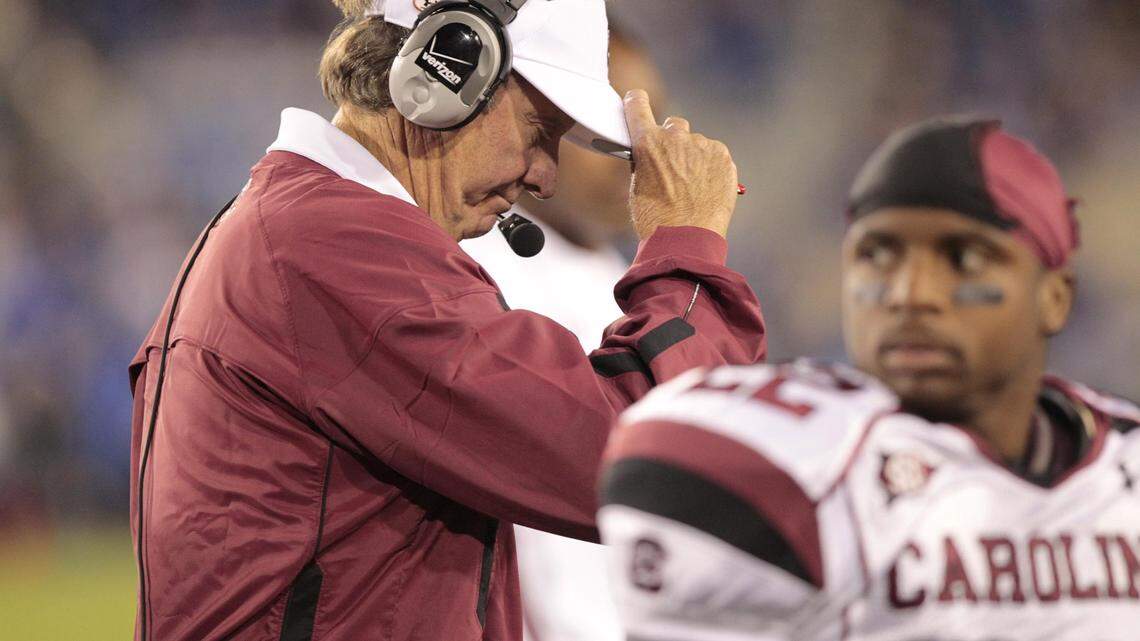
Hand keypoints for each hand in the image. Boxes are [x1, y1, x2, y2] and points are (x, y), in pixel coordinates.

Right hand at [623, 90, 737, 239]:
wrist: (685, 240)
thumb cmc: (656, 219)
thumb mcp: (637, 187)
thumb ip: (644, 162)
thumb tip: (650, 155)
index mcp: (647, 142)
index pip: (637, 104)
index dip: (636, 102)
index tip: (637, 102)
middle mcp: (676, 137)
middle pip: (674, 125)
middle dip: (671, 140)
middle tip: (672, 165)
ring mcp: (703, 146)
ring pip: (696, 143)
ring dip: (693, 156)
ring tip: (692, 186)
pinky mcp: (724, 157)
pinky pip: (714, 154)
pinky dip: (710, 166)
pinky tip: (705, 187)